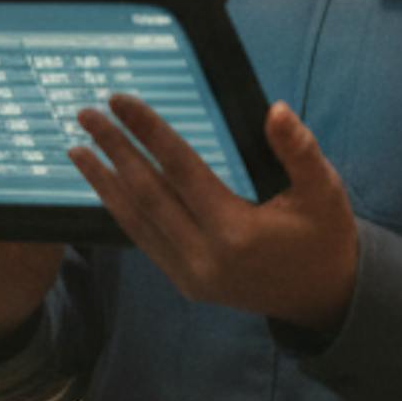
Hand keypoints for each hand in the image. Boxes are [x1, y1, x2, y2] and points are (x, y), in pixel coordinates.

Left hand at [71, 95, 361, 335]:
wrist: (323, 299)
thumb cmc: (324, 237)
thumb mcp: (324, 191)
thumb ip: (298, 150)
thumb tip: (274, 110)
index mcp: (236, 231)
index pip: (180, 169)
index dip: (149, 132)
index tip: (120, 101)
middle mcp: (204, 257)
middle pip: (147, 194)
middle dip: (114, 151)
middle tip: (86, 115)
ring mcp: (190, 275)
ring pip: (136, 222)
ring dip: (104, 182)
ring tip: (77, 149)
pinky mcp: (186, 283)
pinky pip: (145, 241)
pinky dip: (121, 211)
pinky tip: (106, 187)